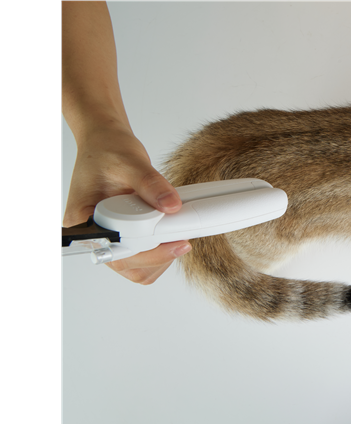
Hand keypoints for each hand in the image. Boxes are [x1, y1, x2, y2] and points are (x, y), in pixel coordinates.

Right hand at [63, 125, 191, 283]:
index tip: (173, 243)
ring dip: (159, 257)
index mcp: (84, 220)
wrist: (106, 142)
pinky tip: (167, 233)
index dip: (147, 253)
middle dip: (157, 256)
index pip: (116, 252)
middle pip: (127, 266)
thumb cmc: (107, 150)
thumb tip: (171, 206)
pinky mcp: (122, 234)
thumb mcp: (131, 163)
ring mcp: (109, 236)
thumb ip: (151, 185)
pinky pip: (140, 257)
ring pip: (135, 267)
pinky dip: (158, 251)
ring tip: (174, 234)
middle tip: (180, 239)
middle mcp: (94, 234)